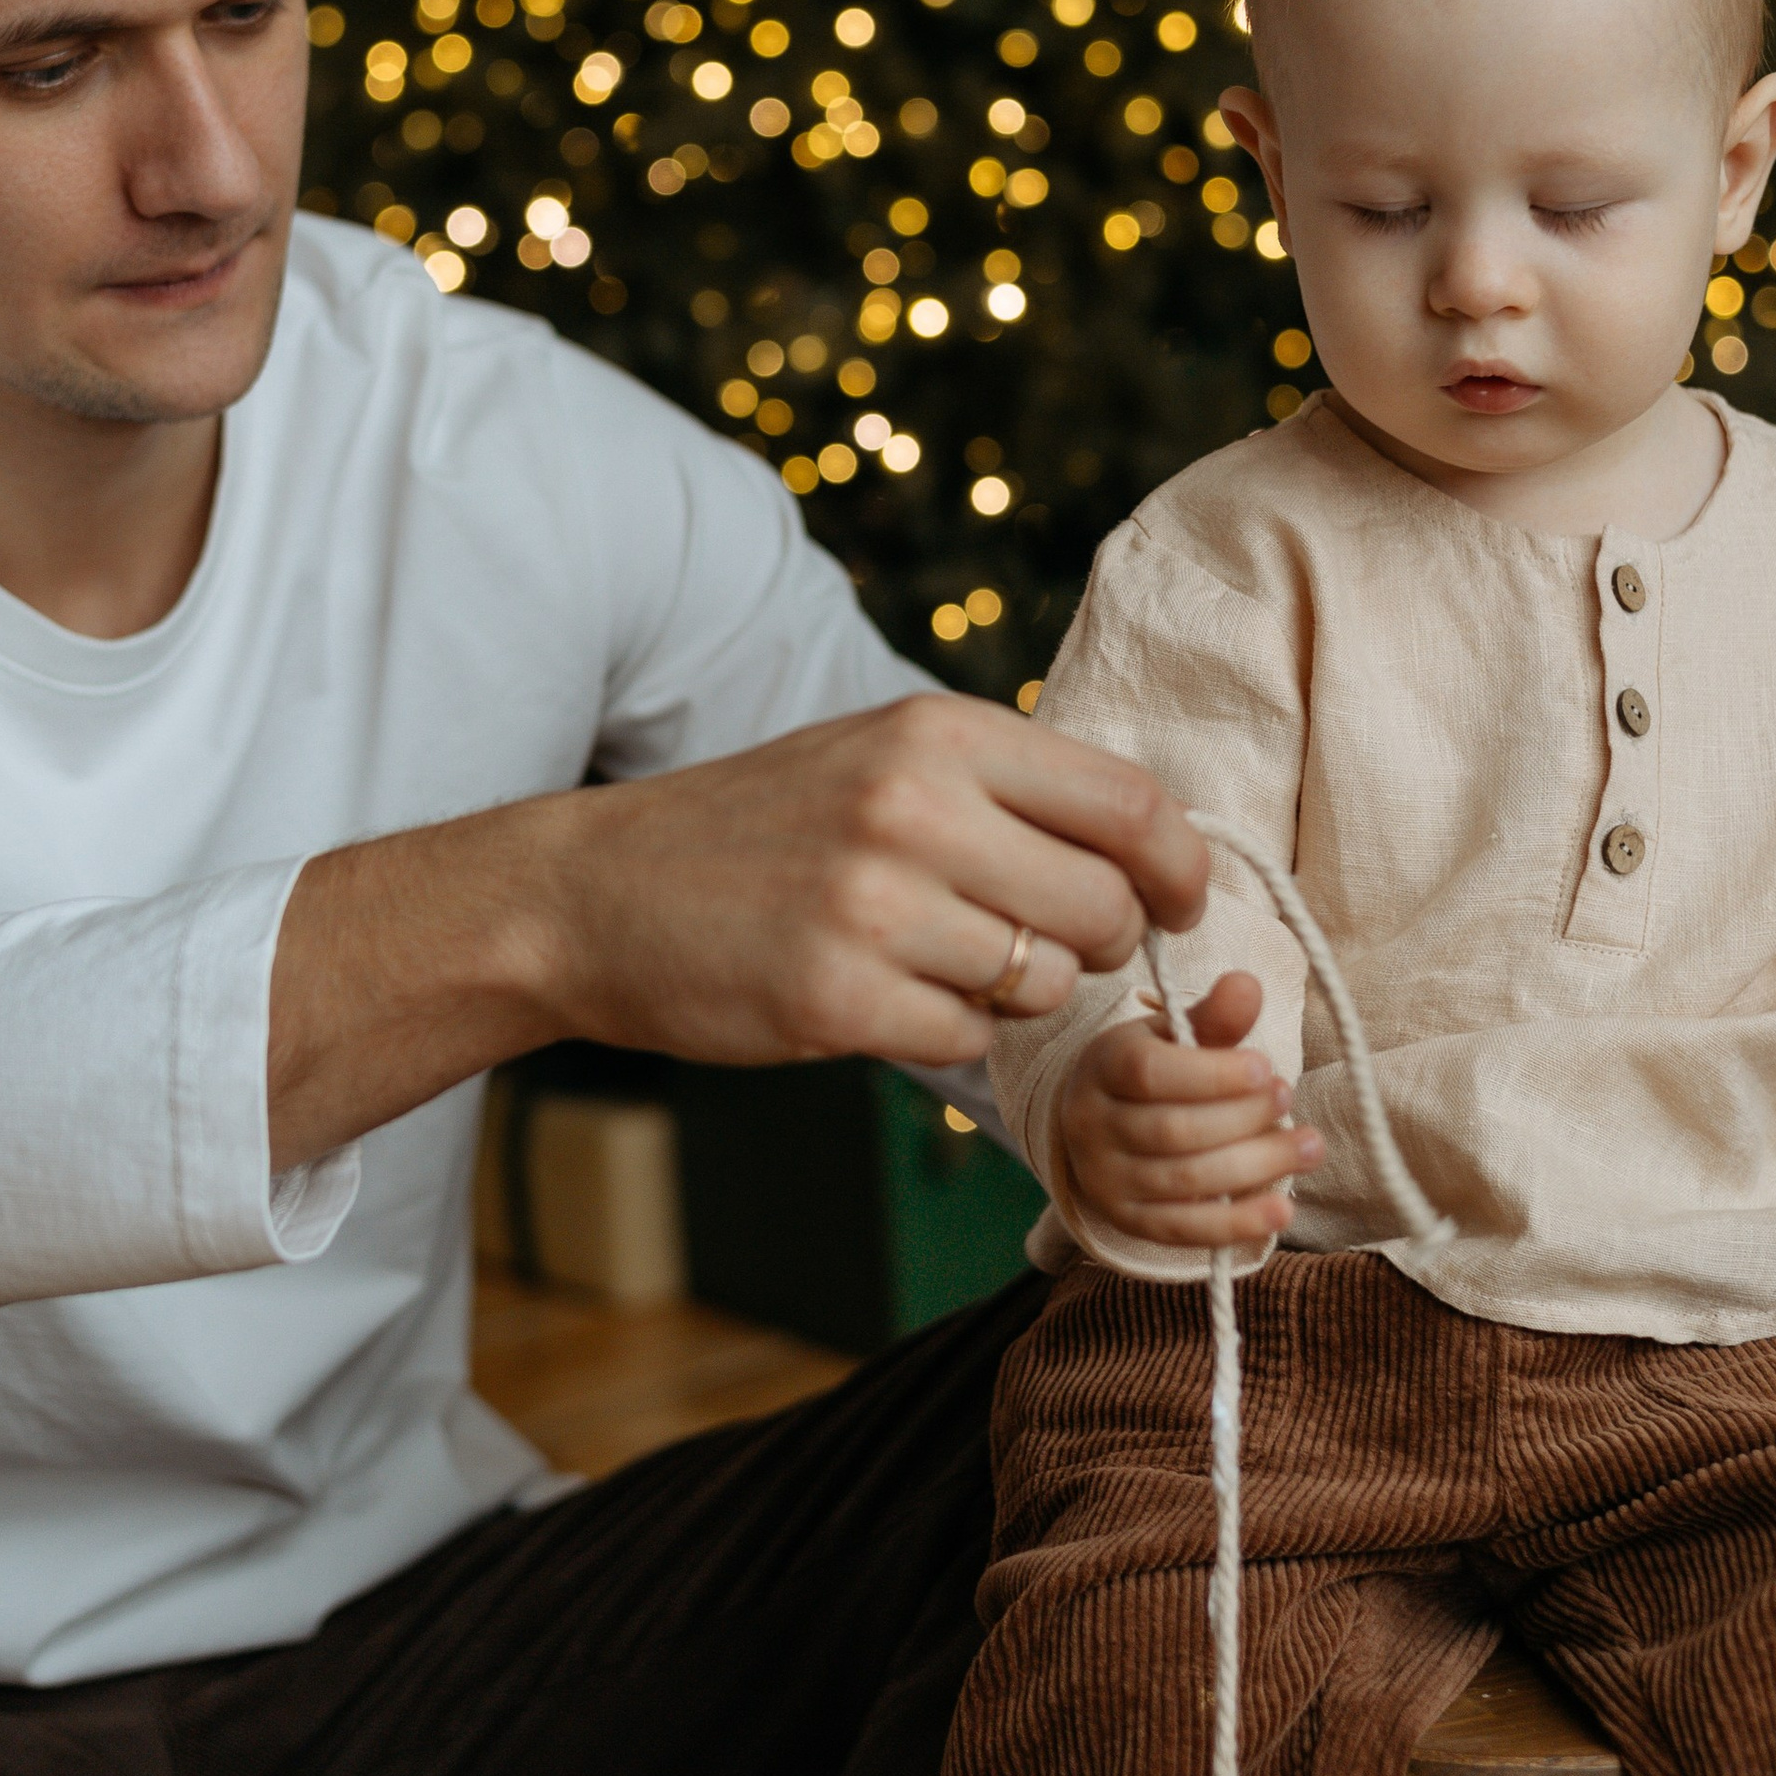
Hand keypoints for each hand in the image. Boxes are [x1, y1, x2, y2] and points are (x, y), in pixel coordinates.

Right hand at [268, 694, 1209, 1166]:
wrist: (595, 892)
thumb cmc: (760, 827)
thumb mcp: (880, 756)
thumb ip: (1005, 784)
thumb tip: (1154, 845)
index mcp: (937, 732)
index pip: (1129, 804)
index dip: (1180, 867)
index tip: (1180, 903)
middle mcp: (913, 808)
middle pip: (1102, 907)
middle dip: (1096, 944)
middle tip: (1041, 946)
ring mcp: (873, 907)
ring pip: (1040, 983)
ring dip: (1014, 992)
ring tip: (939, 963)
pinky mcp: (835, 999)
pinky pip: (967, 1042)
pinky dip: (947, 1036)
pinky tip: (884, 1000)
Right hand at [1053, 967, 1323, 1255]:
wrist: (1098, 1124)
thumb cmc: (1151, 1070)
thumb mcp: (1173, 1033)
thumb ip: (1213, 1016)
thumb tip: (1247, 985)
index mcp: (1103, 1066)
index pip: (1149, 1073)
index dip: (1213, 1074)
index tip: (1266, 1067)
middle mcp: (1093, 1124)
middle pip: (1173, 1130)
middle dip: (1244, 1117)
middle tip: (1288, 1097)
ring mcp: (1106, 1179)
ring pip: (1185, 1180)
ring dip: (1256, 1164)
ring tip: (1307, 1146)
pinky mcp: (1130, 1221)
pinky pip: (1186, 1230)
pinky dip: (1237, 1223)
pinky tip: (1281, 1208)